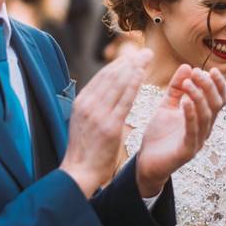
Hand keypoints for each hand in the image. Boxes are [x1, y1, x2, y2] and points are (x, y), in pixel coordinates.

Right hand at [61, 48, 152, 196]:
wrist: (79, 172)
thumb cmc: (84, 150)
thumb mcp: (83, 122)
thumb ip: (93, 107)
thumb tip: (105, 93)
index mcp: (81, 102)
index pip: (102, 77)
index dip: (119, 64)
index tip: (133, 56)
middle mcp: (88, 104)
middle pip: (111, 76)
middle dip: (130, 61)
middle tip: (145, 52)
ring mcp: (98, 114)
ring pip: (118, 83)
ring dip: (134, 67)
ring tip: (147, 57)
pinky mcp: (110, 126)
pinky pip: (124, 100)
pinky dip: (133, 84)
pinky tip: (142, 73)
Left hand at [135, 66, 225, 196]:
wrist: (146, 162)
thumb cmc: (159, 134)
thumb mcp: (167, 105)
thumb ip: (176, 88)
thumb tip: (187, 65)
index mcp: (202, 119)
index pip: (219, 99)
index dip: (218, 84)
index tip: (211, 69)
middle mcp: (204, 129)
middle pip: (216, 105)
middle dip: (209, 87)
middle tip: (197, 73)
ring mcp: (197, 141)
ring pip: (206, 116)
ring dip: (199, 97)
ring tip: (188, 82)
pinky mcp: (187, 151)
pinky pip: (192, 131)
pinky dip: (190, 115)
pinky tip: (184, 102)